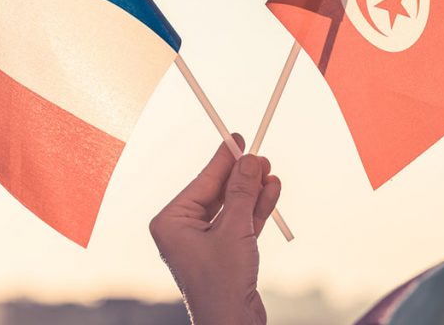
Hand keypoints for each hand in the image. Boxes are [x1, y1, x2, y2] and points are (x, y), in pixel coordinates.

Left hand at [150, 134, 280, 324]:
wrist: (232, 323)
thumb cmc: (222, 282)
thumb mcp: (235, 229)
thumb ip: (242, 192)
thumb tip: (250, 160)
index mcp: (171, 222)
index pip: (202, 182)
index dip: (223, 160)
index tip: (237, 138)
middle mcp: (182, 230)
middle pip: (217, 192)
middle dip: (242, 177)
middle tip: (261, 157)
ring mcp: (203, 242)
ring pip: (232, 207)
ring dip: (253, 192)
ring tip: (271, 174)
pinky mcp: (223, 253)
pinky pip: (240, 222)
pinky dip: (256, 209)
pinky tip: (271, 192)